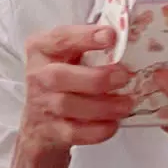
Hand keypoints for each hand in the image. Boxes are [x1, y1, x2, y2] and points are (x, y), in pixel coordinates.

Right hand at [17, 23, 135, 159]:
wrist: (40, 124)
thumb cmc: (63, 80)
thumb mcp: (69, 56)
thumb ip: (90, 45)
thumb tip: (129, 34)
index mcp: (42, 49)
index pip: (60, 38)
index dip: (85, 37)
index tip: (111, 36)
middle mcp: (38, 75)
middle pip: (59, 76)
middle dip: (95, 77)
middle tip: (124, 77)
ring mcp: (41, 105)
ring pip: (68, 105)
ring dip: (102, 106)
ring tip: (127, 104)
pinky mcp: (50, 131)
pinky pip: (73, 132)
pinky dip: (96, 130)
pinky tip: (114, 124)